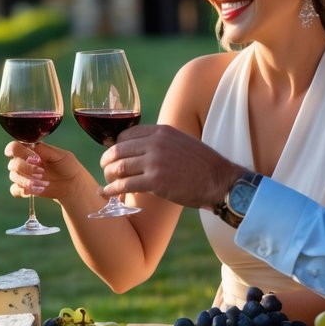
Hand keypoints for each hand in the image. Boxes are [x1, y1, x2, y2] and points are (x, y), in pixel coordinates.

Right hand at [5, 140, 86, 200]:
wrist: (72, 184)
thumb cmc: (67, 166)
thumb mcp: (60, 155)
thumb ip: (44, 149)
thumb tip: (30, 146)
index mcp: (30, 150)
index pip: (14, 147)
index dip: (20, 152)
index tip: (35, 158)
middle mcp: (24, 162)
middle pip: (13, 163)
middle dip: (26, 168)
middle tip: (41, 172)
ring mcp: (24, 175)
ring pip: (13, 176)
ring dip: (27, 180)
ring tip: (43, 183)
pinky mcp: (25, 188)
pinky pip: (14, 190)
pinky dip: (21, 191)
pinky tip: (31, 191)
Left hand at [99, 124, 244, 209]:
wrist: (220, 181)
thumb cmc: (203, 166)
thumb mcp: (182, 143)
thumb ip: (163, 143)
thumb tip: (145, 150)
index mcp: (162, 131)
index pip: (127, 134)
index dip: (116, 145)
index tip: (113, 155)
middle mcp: (156, 143)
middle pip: (119, 149)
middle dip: (108, 161)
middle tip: (105, 168)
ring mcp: (155, 161)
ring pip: (119, 166)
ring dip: (108, 175)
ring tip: (106, 183)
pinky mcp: (155, 181)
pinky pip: (125, 184)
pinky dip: (111, 190)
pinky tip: (105, 194)